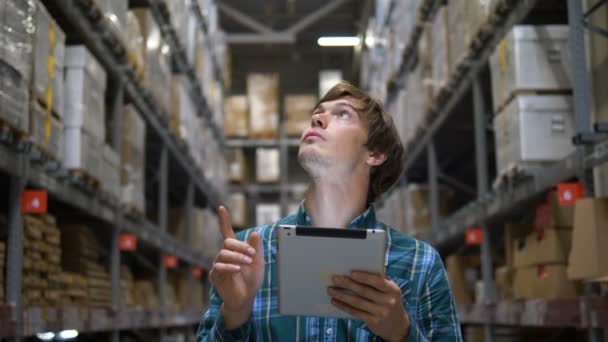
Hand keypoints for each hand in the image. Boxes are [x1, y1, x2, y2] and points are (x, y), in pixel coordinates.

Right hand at [209, 206, 264, 327]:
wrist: (246, 298)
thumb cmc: (252, 280)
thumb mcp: (258, 263)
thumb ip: (256, 249)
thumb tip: (255, 233)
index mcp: (235, 250)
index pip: (227, 232)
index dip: (224, 220)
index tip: (221, 208)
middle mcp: (225, 255)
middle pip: (228, 242)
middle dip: (241, 246)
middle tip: (251, 255)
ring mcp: (219, 265)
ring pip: (224, 253)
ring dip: (237, 257)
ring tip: (246, 263)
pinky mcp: (216, 275)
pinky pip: (219, 266)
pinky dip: (229, 266)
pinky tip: (237, 269)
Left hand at [328, 271, 409, 341]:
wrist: (397, 325)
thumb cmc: (388, 301)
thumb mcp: (389, 291)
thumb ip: (378, 281)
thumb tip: (357, 270)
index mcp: (393, 289)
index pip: (378, 281)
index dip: (364, 277)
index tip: (351, 273)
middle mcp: (388, 301)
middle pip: (364, 291)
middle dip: (348, 284)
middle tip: (335, 279)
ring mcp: (381, 312)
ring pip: (357, 302)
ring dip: (342, 295)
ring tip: (331, 290)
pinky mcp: (373, 321)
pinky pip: (355, 312)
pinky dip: (344, 306)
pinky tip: (336, 301)